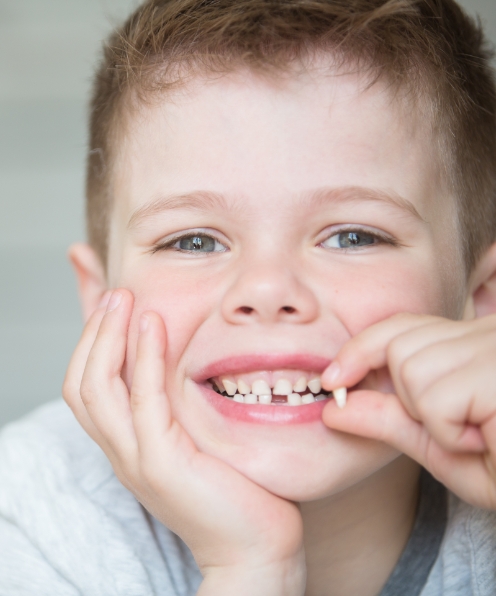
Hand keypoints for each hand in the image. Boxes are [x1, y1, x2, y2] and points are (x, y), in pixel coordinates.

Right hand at [63, 289, 304, 595]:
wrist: (256, 545)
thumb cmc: (237, 487)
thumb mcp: (200, 436)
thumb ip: (185, 403)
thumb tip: (189, 364)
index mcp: (129, 444)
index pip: (87, 387)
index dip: (93, 343)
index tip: (114, 304)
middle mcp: (123, 452)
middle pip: (81, 384)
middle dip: (93, 334)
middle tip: (115, 294)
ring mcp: (137, 460)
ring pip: (97, 391)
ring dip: (107, 338)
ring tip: (124, 300)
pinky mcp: (161, 465)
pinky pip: (142, 402)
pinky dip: (144, 359)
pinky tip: (154, 326)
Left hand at [321, 313, 495, 508]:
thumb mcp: (441, 447)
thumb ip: (390, 420)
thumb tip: (333, 407)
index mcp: (472, 343)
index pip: (400, 326)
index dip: (361, 349)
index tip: (333, 378)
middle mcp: (487, 332)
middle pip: (400, 348)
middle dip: (412, 398)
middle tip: (462, 426)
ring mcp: (494, 344)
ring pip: (412, 371)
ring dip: (435, 418)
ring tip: (481, 431)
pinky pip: (435, 398)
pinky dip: (451, 432)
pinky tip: (490, 436)